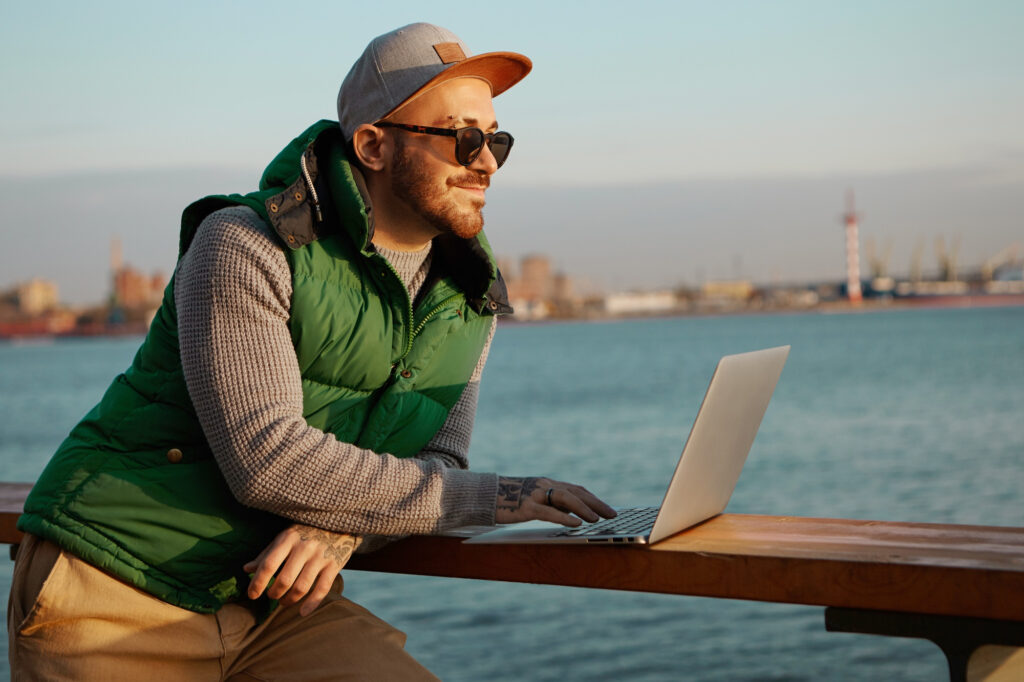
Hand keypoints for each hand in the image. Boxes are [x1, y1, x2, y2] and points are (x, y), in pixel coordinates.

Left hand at [243, 524, 360, 615]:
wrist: (339, 523)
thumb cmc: (306, 532)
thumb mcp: (285, 537)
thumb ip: (267, 554)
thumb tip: (246, 569)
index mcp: (289, 539)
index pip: (269, 564)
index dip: (258, 583)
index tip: (252, 595)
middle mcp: (304, 547)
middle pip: (284, 580)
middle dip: (274, 594)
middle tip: (271, 596)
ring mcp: (320, 557)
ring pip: (301, 587)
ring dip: (289, 600)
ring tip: (284, 601)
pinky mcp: (334, 565)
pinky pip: (322, 589)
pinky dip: (311, 604)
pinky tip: (303, 612)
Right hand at [494, 476, 616, 526]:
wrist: (483, 495)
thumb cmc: (509, 501)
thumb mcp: (534, 500)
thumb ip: (552, 504)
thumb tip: (574, 514)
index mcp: (548, 484)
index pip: (577, 490)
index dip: (594, 499)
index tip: (609, 510)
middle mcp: (544, 486)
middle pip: (576, 492)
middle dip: (596, 504)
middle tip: (612, 515)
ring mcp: (535, 495)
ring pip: (565, 498)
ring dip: (584, 509)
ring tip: (597, 519)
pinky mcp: (525, 507)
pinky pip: (548, 512)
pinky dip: (564, 517)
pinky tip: (577, 524)